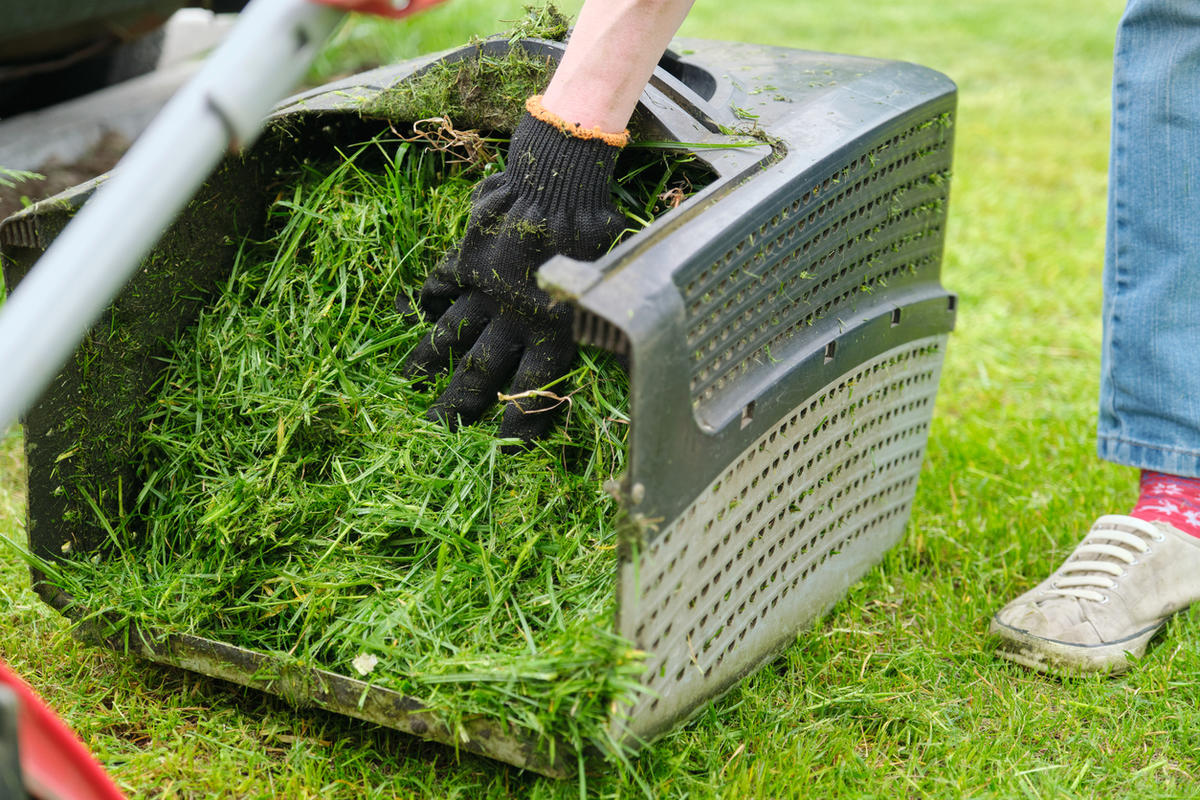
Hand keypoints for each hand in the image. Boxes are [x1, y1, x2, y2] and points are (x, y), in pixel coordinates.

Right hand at [404, 102, 626, 442]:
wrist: (557, 179)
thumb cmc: (593, 226)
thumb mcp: (606, 279)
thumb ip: (596, 312)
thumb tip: (621, 343)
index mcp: (552, 328)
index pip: (532, 388)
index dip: (519, 421)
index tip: (504, 449)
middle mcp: (513, 317)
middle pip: (479, 371)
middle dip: (456, 404)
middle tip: (435, 429)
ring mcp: (484, 288)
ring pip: (451, 332)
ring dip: (428, 359)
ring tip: (407, 382)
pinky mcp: (465, 257)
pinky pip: (440, 283)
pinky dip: (426, 297)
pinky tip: (412, 311)